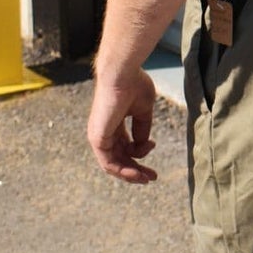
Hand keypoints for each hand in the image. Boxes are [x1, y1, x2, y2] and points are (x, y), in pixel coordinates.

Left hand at [88, 69, 157, 183]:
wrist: (122, 74)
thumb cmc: (133, 84)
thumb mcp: (143, 111)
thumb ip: (142, 129)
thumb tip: (144, 145)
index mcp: (113, 123)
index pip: (123, 146)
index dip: (139, 153)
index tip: (154, 146)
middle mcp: (104, 132)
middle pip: (119, 159)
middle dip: (136, 169)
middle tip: (152, 177)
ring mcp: (99, 136)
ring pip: (113, 165)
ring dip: (131, 174)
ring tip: (146, 179)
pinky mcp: (98, 138)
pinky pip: (108, 163)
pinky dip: (123, 171)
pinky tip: (136, 173)